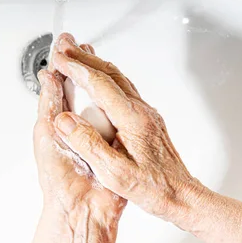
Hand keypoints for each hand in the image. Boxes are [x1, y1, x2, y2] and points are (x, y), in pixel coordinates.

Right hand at [50, 33, 202, 227]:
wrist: (182, 197)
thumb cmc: (154, 189)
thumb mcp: (115, 174)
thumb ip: (89, 145)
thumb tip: (65, 121)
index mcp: (133, 120)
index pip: (99, 84)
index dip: (76, 69)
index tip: (59, 59)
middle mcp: (141, 112)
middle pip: (110, 74)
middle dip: (84, 57)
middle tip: (64, 46)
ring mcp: (145, 115)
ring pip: (118, 79)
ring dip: (95, 65)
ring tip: (77, 56)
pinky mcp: (146, 122)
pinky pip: (122, 90)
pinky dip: (105, 79)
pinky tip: (98, 83)